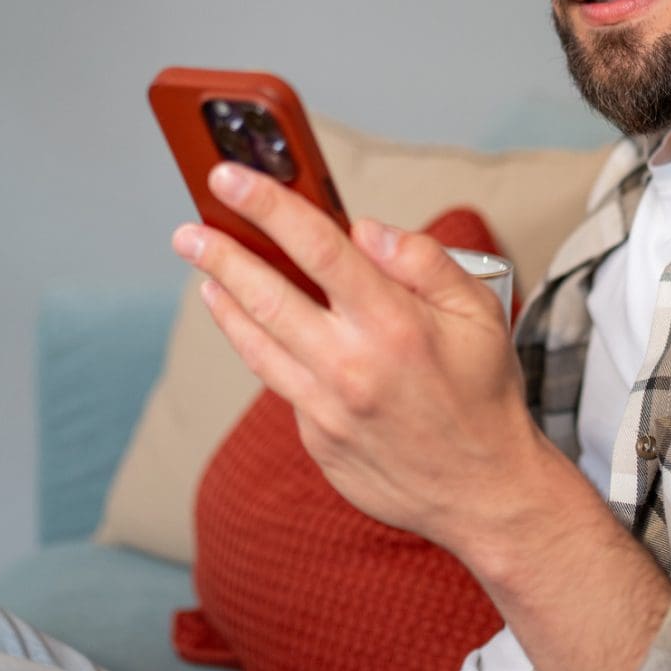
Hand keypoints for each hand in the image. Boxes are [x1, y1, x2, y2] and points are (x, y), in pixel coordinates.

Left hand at [172, 161, 547, 548]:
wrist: (483, 492)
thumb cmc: (482, 394)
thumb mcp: (480, 311)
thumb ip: (424, 261)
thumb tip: (366, 231)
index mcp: (394, 323)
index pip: (317, 247)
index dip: (267, 206)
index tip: (229, 178)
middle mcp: (351, 364)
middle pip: (265, 295)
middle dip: (219, 255)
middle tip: (188, 231)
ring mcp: (327, 407)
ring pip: (256, 343)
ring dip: (224, 301)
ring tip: (203, 273)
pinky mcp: (316, 438)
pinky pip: (281, 382)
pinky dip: (261, 349)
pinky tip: (250, 327)